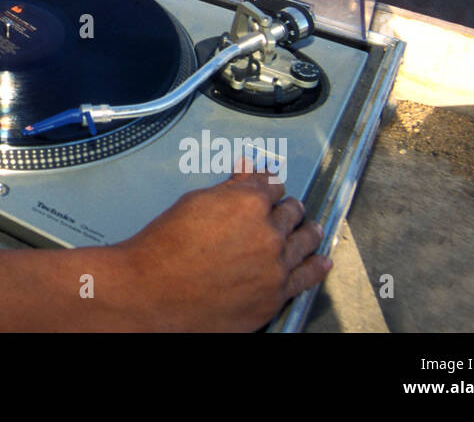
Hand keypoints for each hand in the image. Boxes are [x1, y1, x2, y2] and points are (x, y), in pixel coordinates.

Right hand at [118, 166, 328, 330]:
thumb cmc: (163, 250)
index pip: (272, 185)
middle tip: (289, 209)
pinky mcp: (275, 296)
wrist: (151, 293)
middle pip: (292, 213)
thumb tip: (242, 177)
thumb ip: (226, 190)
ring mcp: (275, 267)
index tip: (270, 187)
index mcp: (247, 202)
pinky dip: (316, 267)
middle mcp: (268, 233)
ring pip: (304, 242)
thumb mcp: (193, 205)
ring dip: (308, 232)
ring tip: (313, 229)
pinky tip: (321, 262)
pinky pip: (305, 278)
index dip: (269, 185)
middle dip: (288, 208)